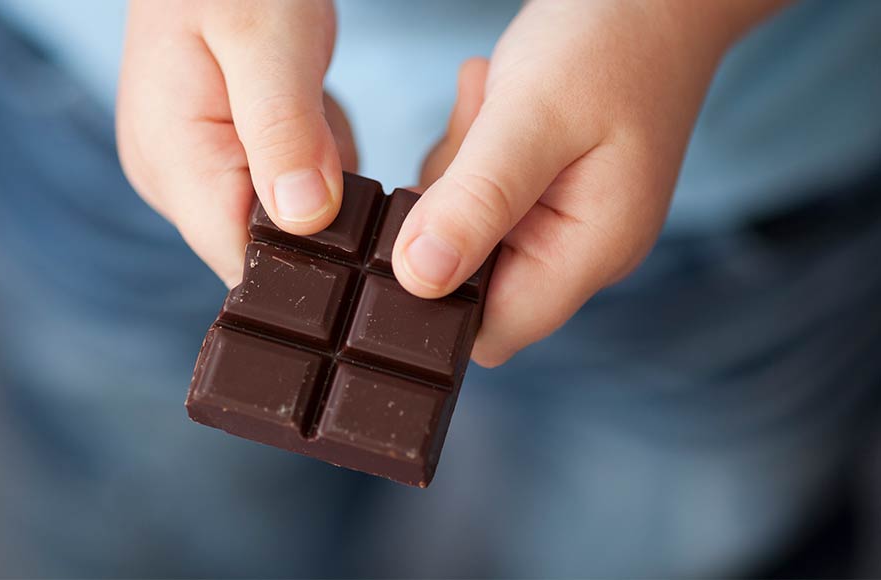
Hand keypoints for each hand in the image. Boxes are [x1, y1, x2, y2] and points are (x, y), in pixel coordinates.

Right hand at [116, 0, 354, 286]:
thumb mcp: (268, 40)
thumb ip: (284, 130)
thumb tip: (304, 218)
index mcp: (172, 163)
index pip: (242, 260)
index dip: (306, 252)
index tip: (349, 205)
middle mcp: (171, 181)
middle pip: (266, 243)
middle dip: (319, 204)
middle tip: (320, 118)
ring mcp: (191, 170)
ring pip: (283, 216)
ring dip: (319, 170)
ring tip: (306, 97)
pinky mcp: (216, 156)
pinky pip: (282, 185)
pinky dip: (311, 152)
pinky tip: (303, 103)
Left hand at [401, 0, 785, 365]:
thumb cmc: (608, 43)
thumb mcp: (531, 119)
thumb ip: (476, 202)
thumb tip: (418, 279)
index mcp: (591, 252)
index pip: (492, 332)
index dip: (437, 296)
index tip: (419, 220)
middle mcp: (579, 252)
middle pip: (470, 282)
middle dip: (447, 215)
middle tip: (474, 135)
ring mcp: (561, 224)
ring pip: (464, 236)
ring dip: (455, 174)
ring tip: (489, 105)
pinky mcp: (544, 195)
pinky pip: (477, 198)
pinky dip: (468, 155)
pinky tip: (490, 104)